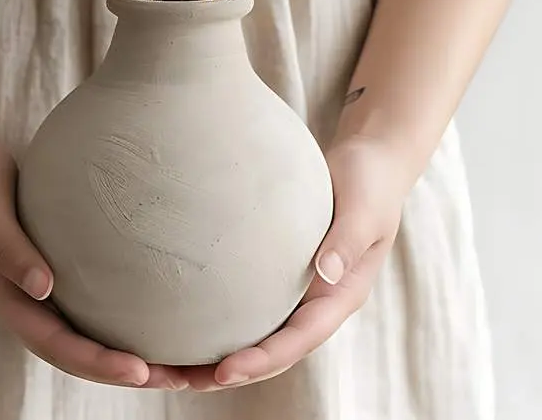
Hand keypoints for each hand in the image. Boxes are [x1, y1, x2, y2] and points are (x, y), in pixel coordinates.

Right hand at [0, 132, 187, 389]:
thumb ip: (8, 249)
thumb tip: (43, 287)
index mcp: (7, 302)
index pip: (57, 346)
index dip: (98, 363)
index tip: (139, 371)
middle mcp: (29, 306)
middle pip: (81, 354)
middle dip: (127, 372)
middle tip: (178, 377)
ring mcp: (43, 293)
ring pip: (91, 334)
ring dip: (133, 352)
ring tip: (182, 361)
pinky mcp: (60, 273)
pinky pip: (96, 303)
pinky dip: (127, 316)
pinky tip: (164, 311)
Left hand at [182, 136, 418, 390]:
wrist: (370, 161)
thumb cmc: (370, 181)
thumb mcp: (365, 206)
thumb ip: (348, 239)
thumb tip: (326, 274)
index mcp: (342, 296)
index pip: (301, 340)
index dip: (264, 360)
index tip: (226, 371)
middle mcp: (318, 303)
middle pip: (273, 352)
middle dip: (231, 372)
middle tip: (182, 380)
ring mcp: (299, 293)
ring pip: (257, 336)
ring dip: (218, 357)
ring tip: (171, 369)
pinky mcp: (280, 276)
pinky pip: (248, 307)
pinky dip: (218, 322)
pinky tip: (182, 322)